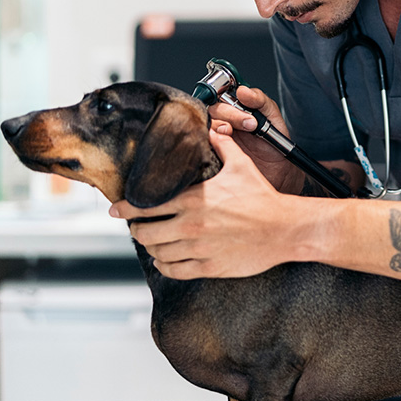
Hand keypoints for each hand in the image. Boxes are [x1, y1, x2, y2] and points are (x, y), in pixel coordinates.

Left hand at [109, 129, 298, 279]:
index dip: (125, 208)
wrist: (285, 228)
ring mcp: (199, 247)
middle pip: (146, 233)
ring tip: (152, 243)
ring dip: (151, 248)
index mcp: (194, 199)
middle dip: (138, 230)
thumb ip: (223, 146)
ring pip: (158, 253)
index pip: (146, 205)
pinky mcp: (209, 266)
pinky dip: (165, 266)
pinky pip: (175, 270)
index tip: (115, 210)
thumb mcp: (242, 166)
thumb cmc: (264, 197)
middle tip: (139, 227)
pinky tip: (165, 261)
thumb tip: (213, 130)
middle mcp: (191, 224)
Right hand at [209, 85, 304, 192]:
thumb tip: (243, 91)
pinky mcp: (213, 154)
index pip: (222, 97)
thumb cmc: (274, 147)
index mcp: (236, 111)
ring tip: (232, 133)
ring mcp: (216, 139)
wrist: (277, 175)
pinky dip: (209, 142)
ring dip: (219, 126)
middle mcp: (224, 123)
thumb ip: (261, 101)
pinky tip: (221, 145)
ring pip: (206, 125)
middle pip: (213, 110)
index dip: (231, 100)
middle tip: (249, 124)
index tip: (244, 104)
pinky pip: (203, 144)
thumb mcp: (273, 120)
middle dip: (230, 114)